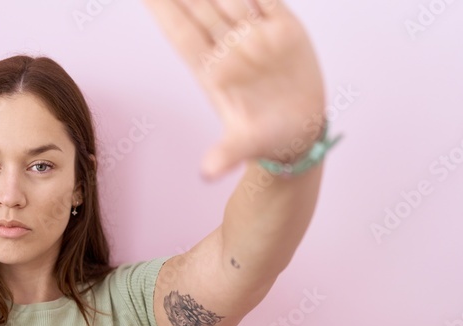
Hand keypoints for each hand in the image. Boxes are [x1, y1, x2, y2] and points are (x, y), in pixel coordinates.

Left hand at [142, 0, 326, 179]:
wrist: (300, 134)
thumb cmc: (264, 139)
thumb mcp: (245, 147)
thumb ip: (226, 155)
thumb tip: (207, 173)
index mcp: (211, 71)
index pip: (181, 33)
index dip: (162, 9)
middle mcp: (229, 48)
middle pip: (199, 6)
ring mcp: (255, 35)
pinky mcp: (284, 28)